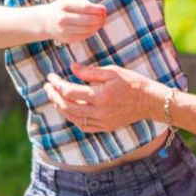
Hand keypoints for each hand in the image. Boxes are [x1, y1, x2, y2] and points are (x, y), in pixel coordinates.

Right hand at [38, 0, 106, 44]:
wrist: (46, 21)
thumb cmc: (64, 8)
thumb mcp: (72, 0)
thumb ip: (87, 3)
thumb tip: (103, 11)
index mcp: (64, 5)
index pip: (85, 7)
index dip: (98, 9)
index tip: (104, 9)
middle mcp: (62, 18)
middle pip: (88, 20)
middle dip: (100, 19)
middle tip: (104, 17)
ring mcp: (64, 30)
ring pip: (88, 29)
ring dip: (98, 26)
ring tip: (101, 22)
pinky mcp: (67, 39)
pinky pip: (84, 36)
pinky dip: (91, 32)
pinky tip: (93, 28)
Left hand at [45, 62, 159, 132]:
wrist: (149, 101)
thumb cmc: (131, 82)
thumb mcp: (111, 71)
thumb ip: (89, 72)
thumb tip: (71, 68)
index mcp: (100, 96)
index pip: (69, 92)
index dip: (56, 84)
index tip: (50, 77)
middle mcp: (99, 112)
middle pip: (67, 106)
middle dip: (53, 96)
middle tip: (46, 87)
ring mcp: (102, 122)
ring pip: (73, 118)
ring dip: (60, 107)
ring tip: (53, 97)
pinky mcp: (105, 127)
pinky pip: (84, 126)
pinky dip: (73, 118)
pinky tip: (67, 110)